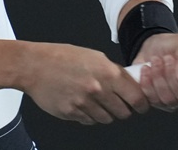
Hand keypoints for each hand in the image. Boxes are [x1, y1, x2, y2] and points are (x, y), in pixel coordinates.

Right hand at [17, 42, 148, 124]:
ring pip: (106, 119)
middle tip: (118, 103)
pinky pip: (89, 121)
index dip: (142, 104)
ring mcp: (84, 103)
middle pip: (123, 112)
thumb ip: (113, 71)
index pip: (136, 97)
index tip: (142, 106)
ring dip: (106, 113)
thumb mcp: (94, 56)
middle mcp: (97, 89)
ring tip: (96, 101)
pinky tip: (83, 104)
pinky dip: (89, 116)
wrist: (35, 66)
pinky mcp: (71, 113)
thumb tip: (129, 83)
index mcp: (107, 73)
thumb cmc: (62, 57)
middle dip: (123, 109)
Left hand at [131, 32, 177, 111]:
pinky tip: (146, 69)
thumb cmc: (172, 45)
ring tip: (156, 60)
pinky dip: (146, 82)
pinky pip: (151, 100)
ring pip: (168, 100)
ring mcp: (175, 100)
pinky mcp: (158, 102)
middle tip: (168, 58)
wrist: (151, 48)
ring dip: (159, 77)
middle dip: (173, 76)